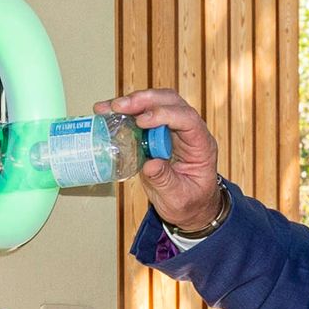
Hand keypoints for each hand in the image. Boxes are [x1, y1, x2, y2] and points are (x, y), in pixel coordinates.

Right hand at [107, 87, 225, 235]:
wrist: (189, 207)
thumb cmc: (190, 202)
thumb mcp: (179, 198)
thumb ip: (166, 181)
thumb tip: (151, 164)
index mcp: (201, 145)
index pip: (188, 120)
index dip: (165, 115)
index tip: (142, 121)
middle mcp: (189, 131)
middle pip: (171, 102)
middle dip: (144, 100)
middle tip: (119, 106)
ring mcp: (173, 129)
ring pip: (156, 102)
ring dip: (131, 102)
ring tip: (108, 108)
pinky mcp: (157, 132)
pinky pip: (142, 114)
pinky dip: (124, 113)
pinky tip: (107, 113)